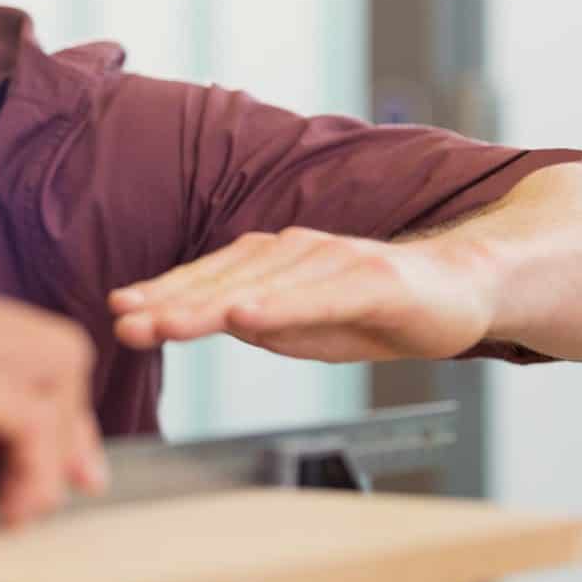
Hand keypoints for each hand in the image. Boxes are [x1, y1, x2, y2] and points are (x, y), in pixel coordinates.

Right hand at [0, 278, 107, 534]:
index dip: (55, 405)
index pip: (31, 341)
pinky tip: (6, 509)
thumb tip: (64, 446)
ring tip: (17, 506)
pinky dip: (37, 469)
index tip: (56, 469)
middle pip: (60, 347)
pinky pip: (36, 417)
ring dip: (52, 450)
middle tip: (58, 490)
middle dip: (69, 423)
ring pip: (59, 374)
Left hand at [110, 227, 497, 362]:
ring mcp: (333, 262)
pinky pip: (317, 296)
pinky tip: (246, 317)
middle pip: (224, 282)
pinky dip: (279, 306)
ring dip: (209, 306)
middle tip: (125, 323)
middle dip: (169, 304)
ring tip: (166, 324)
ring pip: (261, 288)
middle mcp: (296, 253)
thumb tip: (216, 322)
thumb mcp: (308, 328)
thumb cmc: (377, 310)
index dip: (163, 295)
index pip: (208, 280)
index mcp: (274, 264)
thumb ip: (263, 324)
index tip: (120, 312)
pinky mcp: (371, 280)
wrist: (462, 289)